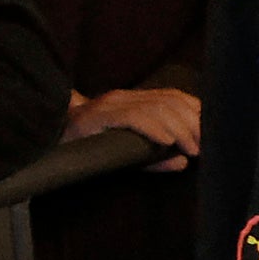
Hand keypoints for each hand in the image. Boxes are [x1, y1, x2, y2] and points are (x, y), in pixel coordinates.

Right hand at [68, 87, 202, 172]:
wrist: (48, 135)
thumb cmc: (91, 144)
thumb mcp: (128, 152)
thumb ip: (155, 158)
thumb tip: (183, 163)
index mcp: (135, 99)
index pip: (174, 97)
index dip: (196, 112)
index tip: (209, 134)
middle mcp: (125, 96)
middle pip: (170, 102)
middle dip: (192, 123)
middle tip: (202, 146)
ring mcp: (110, 104)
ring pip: (155, 108)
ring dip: (179, 129)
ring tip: (191, 147)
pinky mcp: (97, 116)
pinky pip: (132, 117)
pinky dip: (153, 128)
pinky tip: (167, 141)